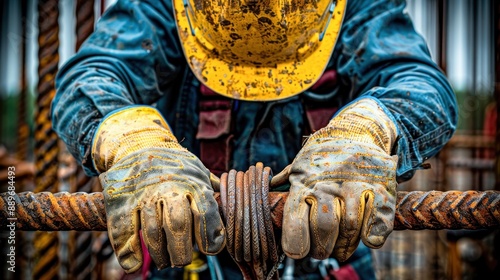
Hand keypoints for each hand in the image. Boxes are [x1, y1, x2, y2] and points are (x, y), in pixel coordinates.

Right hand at [92, 106, 224, 272]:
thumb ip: (212, 189)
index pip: (206, 212)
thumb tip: (231, 202)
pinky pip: (124, 231)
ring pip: (152, 232)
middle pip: (178, 224)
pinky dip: (129, 252)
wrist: (138, 145)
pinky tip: (135, 264)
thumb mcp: (197, 170)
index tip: (210, 249)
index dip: (210, 235)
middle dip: (182, 250)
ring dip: (159, 254)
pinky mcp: (121, 201)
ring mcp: (144, 195)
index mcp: (193, 183)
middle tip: (182, 260)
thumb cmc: (174, 165)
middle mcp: (169, 188)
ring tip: (165, 262)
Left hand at [282, 98, 397, 260]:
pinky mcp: (379, 186)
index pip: (295, 220)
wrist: (357, 130)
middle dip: (322, 249)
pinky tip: (368, 239)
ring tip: (340, 249)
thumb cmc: (324, 153)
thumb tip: (269, 189)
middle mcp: (327, 184)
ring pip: (350, 227)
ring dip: (346, 246)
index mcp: (304, 182)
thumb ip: (286, 179)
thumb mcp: (300, 163)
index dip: (296, 243)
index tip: (298, 252)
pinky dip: (374, 235)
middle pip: (324, 228)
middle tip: (321, 252)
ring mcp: (354, 185)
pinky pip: (378, 219)